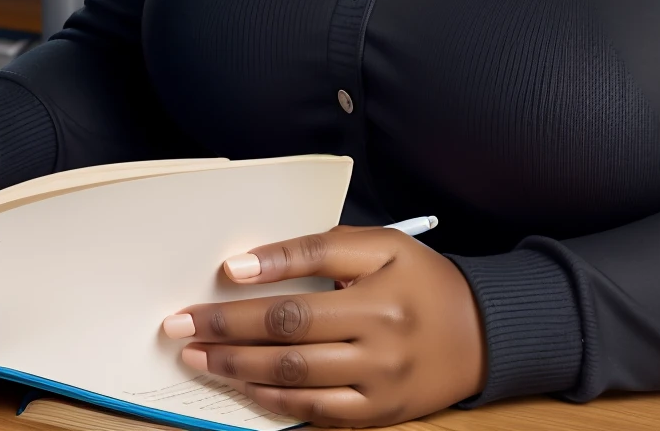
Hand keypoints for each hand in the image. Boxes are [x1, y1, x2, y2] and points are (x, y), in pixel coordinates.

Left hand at [161, 226, 485, 426]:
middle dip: (227, 328)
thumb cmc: (421, 279)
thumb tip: (251, 264)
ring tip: (197, 357)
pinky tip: (242, 386)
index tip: (221, 271)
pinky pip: (314, 411)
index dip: (265, 272)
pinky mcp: (377, 414)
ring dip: (237, 367)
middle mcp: (379, 337)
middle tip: (180, 324)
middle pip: (289, 332)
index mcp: (380, 287)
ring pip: (293, 377)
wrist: (480, 334)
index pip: (310, 275)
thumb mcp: (384, 245)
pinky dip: (272, 399)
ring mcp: (377, 382)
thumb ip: (322, 249)